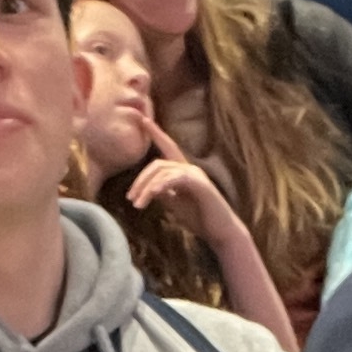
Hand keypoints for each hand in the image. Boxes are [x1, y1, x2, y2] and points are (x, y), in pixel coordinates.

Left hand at [134, 128, 302, 351]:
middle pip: (158, 164)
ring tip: (137, 204)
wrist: (221, 233)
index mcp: (184, 172)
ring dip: (146, 188)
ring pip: (163, 171)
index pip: (168, 147)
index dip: (155, 133)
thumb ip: (163, 192)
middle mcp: (190, 169)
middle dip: (140, 180)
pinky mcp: (200, 185)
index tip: (142, 119)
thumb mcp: (175, 204)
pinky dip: (160, 185)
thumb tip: (149, 187)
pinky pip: (175, 179)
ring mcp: (196, 175)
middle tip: (130, 199)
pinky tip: (151, 195)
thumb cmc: (200, 219)